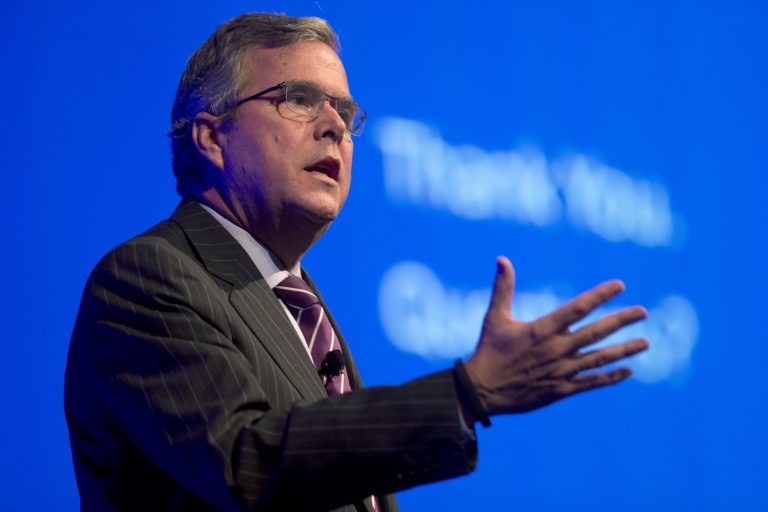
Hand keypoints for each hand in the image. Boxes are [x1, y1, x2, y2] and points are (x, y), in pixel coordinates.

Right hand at [464, 257, 648, 416]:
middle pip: (597, 332)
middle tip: (643, 312)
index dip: (600, 295)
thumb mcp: (495, 317)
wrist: (483, 391)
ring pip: (600, 358)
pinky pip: (592, 383)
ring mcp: (561, 371)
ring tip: (645, 343)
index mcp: (543, 329)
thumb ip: (503, 288)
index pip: (578, 308)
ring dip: (624, 350)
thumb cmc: (489, 350)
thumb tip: (502, 258)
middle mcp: (557, 349)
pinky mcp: (561, 389)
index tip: (620, 285)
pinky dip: (611, 377)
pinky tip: (628, 371)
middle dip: (622, 320)